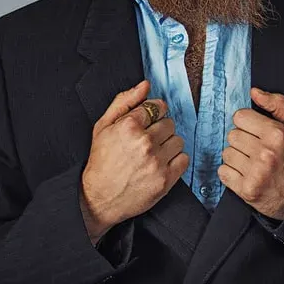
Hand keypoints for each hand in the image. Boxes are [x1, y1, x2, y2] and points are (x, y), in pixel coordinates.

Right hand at [80, 80, 188, 243]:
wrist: (99, 198)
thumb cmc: (101, 161)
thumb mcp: (103, 126)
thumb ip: (124, 101)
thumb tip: (145, 85)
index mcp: (129, 126)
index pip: (156, 106)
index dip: (153, 113)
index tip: (149, 121)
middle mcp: (144, 142)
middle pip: (169, 123)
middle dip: (160, 130)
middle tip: (147, 141)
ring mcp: (156, 161)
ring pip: (178, 140)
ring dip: (168, 145)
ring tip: (153, 154)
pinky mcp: (165, 179)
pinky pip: (184, 159)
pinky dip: (175, 161)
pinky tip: (161, 164)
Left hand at [218, 87, 283, 220]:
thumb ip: (276, 104)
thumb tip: (254, 92)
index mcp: (277, 134)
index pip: (240, 116)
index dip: (248, 123)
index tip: (257, 131)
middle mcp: (266, 153)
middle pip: (232, 135)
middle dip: (242, 140)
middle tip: (256, 149)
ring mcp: (256, 173)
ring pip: (226, 153)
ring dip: (236, 157)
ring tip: (253, 163)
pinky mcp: (247, 190)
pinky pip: (223, 172)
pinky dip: (231, 174)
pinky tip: (247, 174)